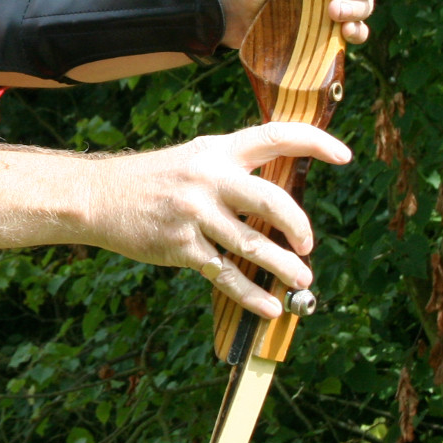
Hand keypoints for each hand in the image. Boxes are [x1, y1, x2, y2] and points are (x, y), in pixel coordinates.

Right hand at [97, 122, 348, 316]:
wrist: (98, 196)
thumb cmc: (153, 180)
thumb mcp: (194, 159)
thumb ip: (233, 171)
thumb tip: (279, 200)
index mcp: (218, 151)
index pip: (275, 136)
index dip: (315, 142)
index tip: (344, 156)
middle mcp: (209, 178)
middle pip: (271, 201)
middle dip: (298, 226)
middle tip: (308, 244)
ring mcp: (195, 214)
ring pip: (252, 246)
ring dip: (283, 267)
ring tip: (301, 280)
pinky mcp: (181, 246)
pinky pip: (225, 274)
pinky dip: (250, 294)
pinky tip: (269, 307)